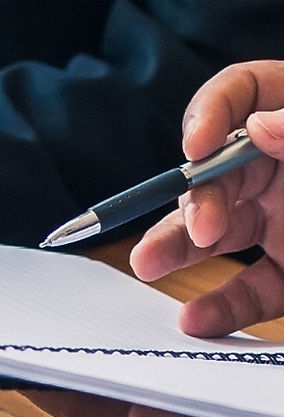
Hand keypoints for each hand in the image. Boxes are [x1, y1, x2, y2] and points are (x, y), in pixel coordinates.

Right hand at [130, 60, 283, 336]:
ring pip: (215, 235)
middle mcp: (279, 168)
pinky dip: (223, 310)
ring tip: (146, 267)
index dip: (211, 112)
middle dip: (195, 198)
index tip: (196, 144)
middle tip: (200, 230)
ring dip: (177, 249)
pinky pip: (250, 292)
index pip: (242, 93)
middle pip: (215, 172)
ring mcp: (280, 222)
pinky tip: (197, 323)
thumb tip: (256, 124)